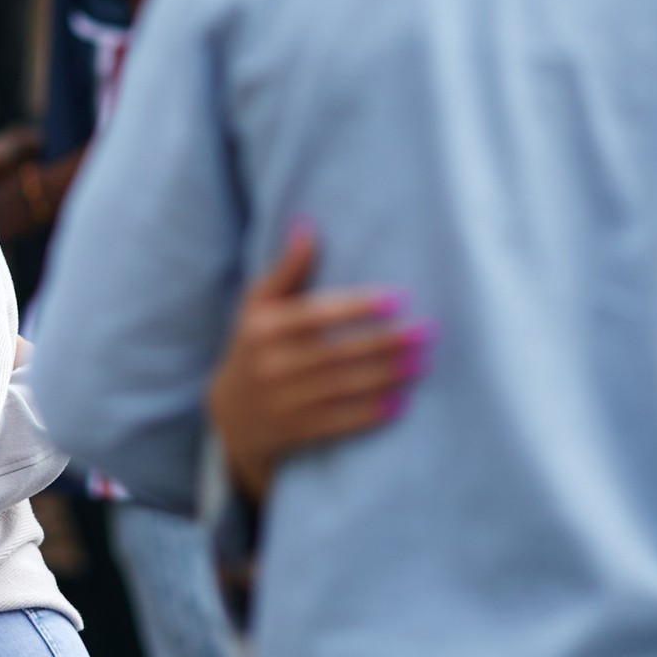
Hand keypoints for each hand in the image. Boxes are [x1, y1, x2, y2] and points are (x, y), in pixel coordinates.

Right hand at [208, 220, 429, 499]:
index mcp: (263, 327)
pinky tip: (401, 402)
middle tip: (426, 332)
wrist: (230, 417)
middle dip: (385, 343)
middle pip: (337, 353)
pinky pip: (340, 423)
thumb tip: (307, 224)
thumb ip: (287, 269)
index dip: (358, 306)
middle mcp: (270, 365)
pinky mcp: (296, 432)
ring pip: (344, 388)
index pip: (316, 314)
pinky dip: (371, 413)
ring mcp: (282, 402)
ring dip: (387, 376)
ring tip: (422, 362)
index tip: (398, 298)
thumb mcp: (257, 305)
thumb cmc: (254, 346)